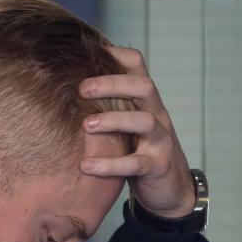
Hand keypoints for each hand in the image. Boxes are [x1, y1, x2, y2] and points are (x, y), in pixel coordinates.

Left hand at [79, 46, 194, 218]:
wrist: (171, 188)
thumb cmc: (141, 150)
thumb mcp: (129, 123)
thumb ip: (111, 105)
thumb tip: (71, 83)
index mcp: (147, 101)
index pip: (139, 66)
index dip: (116, 55)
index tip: (87, 53)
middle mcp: (158, 115)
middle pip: (144, 86)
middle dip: (112, 84)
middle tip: (81, 89)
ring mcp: (161, 141)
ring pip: (144, 122)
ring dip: (113, 120)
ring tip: (85, 126)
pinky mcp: (158, 167)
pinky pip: (135, 164)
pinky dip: (109, 164)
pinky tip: (86, 166)